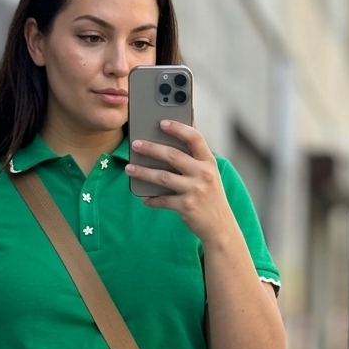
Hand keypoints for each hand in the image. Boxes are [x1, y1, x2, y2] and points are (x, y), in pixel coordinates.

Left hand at [125, 120, 231, 243]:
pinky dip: (151, 200)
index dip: (178, 128)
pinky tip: (143, 198)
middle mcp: (203, 173)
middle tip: (135, 144)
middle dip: (151, 148)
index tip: (161, 122)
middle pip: (173, 155)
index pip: (194, 138)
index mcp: (208, 161)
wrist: (220, 226)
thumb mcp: (208, 174)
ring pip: (163, 177)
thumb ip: (194, 159)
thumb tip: (169, 142)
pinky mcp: (187, 207)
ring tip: (129, 168)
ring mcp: (195, 190)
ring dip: (143, 172)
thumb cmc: (210, 196)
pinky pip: (163, 200)